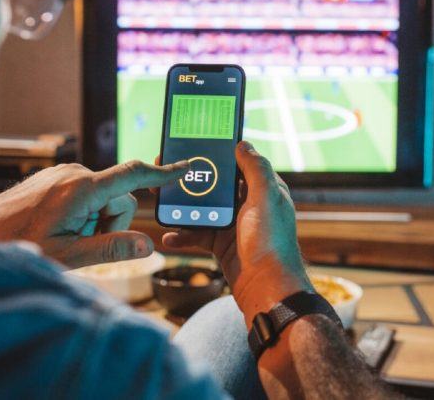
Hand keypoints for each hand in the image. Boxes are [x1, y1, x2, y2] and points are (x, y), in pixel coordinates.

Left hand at [0, 160, 188, 268]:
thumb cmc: (20, 245)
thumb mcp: (69, 256)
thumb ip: (112, 249)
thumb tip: (148, 245)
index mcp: (83, 189)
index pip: (133, 175)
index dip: (163, 174)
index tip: (186, 167)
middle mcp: (76, 173)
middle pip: (120, 198)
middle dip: (112, 223)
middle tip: (82, 243)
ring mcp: (65, 173)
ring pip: (104, 198)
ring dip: (96, 220)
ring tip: (66, 237)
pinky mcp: (57, 177)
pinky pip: (87, 193)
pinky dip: (84, 213)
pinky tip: (60, 227)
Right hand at [161, 142, 311, 326]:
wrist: (267, 290)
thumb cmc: (270, 242)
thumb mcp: (266, 198)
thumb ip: (255, 169)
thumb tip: (243, 144)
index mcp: (264, 190)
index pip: (240, 164)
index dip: (219, 155)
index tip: (196, 145)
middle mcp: (251, 205)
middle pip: (217, 186)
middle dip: (194, 180)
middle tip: (167, 172)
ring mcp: (235, 225)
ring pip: (204, 209)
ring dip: (184, 207)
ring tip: (162, 201)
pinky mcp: (223, 245)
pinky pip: (199, 234)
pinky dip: (184, 235)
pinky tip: (169, 236)